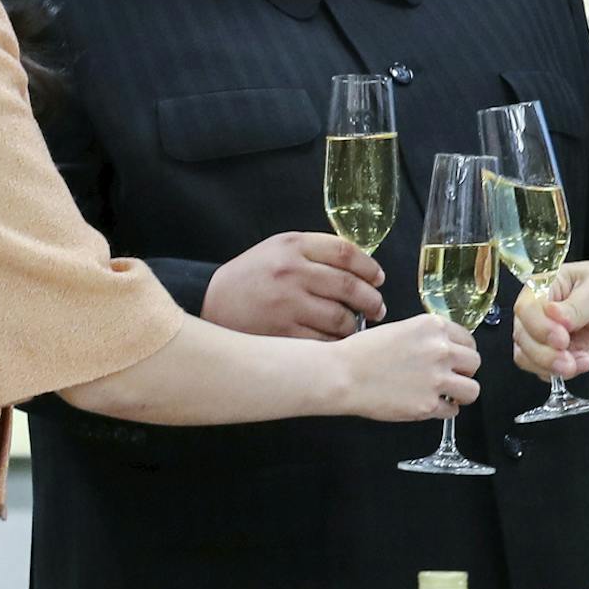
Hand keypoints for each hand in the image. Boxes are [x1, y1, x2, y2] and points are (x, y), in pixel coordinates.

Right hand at [202, 231, 383, 339]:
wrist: (210, 302)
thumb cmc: (252, 276)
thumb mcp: (278, 248)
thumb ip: (315, 251)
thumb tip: (361, 267)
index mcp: (293, 245)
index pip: (347, 252)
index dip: (370, 267)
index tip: (378, 278)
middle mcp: (291, 272)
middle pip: (350, 287)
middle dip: (372, 300)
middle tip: (377, 307)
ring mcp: (287, 304)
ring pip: (341, 318)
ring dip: (355, 324)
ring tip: (355, 325)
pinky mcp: (281, 333)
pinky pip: (323, 341)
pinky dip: (336, 343)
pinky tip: (336, 341)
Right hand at [334, 314, 481, 421]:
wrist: (342, 375)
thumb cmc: (361, 352)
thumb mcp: (400, 329)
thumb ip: (427, 338)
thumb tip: (443, 350)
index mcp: (433, 327)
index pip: (468, 339)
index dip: (462, 352)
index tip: (457, 359)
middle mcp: (440, 350)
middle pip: (475, 363)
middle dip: (464, 372)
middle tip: (450, 377)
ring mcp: (437, 379)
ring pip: (472, 390)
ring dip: (461, 393)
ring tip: (446, 394)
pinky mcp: (429, 405)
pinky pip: (452, 411)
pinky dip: (443, 410)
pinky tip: (429, 405)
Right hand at [512, 255, 588, 380]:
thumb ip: (576, 306)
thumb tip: (552, 315)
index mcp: (546, 285)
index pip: (526, 308)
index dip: (539, 327)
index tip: (561, 337)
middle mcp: (542, 311)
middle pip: (523, 337)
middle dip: (544, 353)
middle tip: (568, 358)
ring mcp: (550, 334)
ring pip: (528, 357)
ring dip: (550, 366)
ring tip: (579, 363)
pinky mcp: (562, 354)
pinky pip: (546, 370)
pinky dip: (561, 374)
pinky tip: (584, 363)